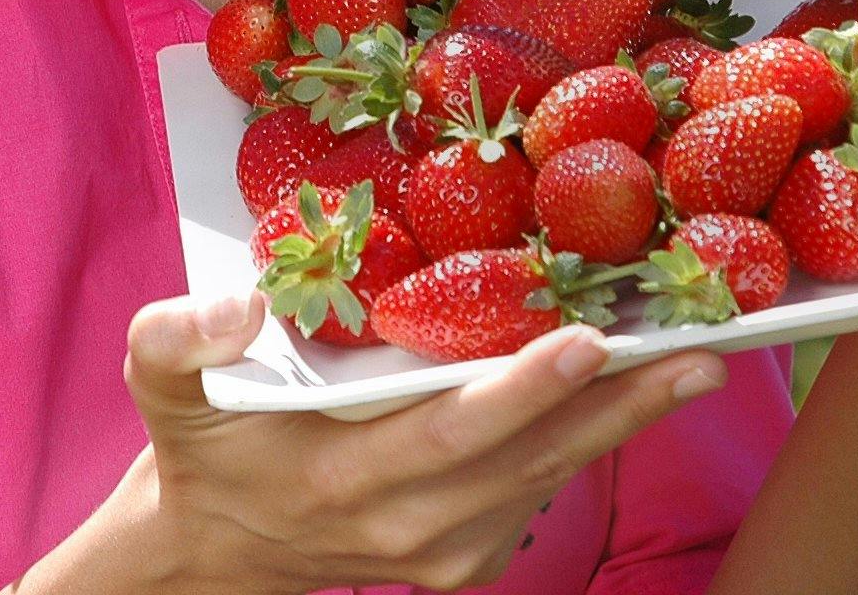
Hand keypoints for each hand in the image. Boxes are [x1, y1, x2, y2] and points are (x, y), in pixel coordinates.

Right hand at [77, 289, 728, 593]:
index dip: (522, 390)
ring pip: (551, 477)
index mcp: (340, 479)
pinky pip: (541, 491)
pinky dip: (592, 441)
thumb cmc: (202, 442)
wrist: (213, 547)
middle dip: (619, 404)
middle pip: (532, 460)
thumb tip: (241, 300)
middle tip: (697, 349)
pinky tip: (636, 390)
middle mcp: (404, 527)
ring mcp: (443, 552)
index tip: (587, 339)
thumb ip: (178, 337)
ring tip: (695, 357)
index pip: (450, 433)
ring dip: (625, 420)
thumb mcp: (160, 383)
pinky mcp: (467, 557)